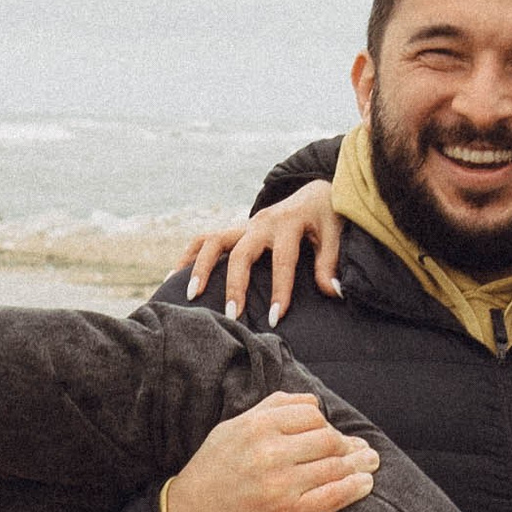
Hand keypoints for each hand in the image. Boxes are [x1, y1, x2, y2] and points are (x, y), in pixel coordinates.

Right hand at [160, 392, 378, 511]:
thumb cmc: (214, 470)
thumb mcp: (233, 428)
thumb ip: (272, 409)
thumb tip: (312, 402)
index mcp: (256, 427)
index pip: (311, 414)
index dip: (326, 423)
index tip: (331, 434)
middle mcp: (270, 453)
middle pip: (328, 439)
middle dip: (345, 445)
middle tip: (358, 450)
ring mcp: (281, 485)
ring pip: (335, 466)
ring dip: (359, 464)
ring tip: (369, 462)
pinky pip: (333, 497)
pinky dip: (355, 488)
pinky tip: (364, 484)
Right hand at [175, 179, 344, 322]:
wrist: (313, 193)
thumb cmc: (326, 218)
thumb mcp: (335, 235)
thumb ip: (330, 264)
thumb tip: (334, 292)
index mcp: (288, 224)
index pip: (282, 261)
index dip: (280, 291)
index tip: (276, 319)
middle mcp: (261, 223)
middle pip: (241, 253)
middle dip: (235, 285)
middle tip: (232, 315)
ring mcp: (244, 225)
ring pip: (213, 241)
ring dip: (200, 268)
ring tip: (192, 296)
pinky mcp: (235, 229)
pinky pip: (204, 239)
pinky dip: (189, 256)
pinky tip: (176, 278)